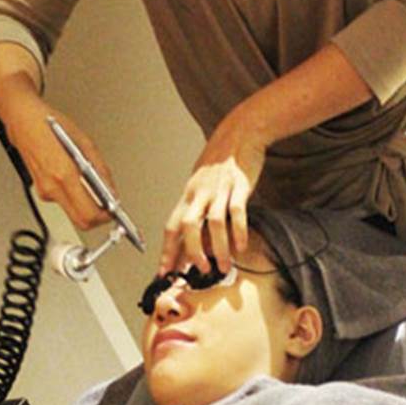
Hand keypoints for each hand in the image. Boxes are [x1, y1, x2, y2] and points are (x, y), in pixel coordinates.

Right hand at [3, 93, 115, 229]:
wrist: (23, 121)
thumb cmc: (51, 126)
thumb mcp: (85, 143)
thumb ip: (101, 171)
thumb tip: (110, 192)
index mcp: (65, 174)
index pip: (89, 213)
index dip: (105, 216)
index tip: (113, 210)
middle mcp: (52, 187)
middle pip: (81, 221)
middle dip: (96, 217)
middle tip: (106, 206)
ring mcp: (45, 191)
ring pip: (72, 213)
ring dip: (85, 206)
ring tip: (90, 187)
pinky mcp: (42, 191)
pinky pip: (64, 202)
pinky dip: (74, 197)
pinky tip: (75, 180)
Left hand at [159, 108, 266, 274]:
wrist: (240, 132)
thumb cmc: (219, 161)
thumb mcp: (200, 184)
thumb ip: (196, 209)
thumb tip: (193, 238)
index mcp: (189, 196)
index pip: (172, 227)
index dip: (166, 251)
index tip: (164, 272)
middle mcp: (200, 193)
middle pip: (188, 226)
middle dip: (191, 252)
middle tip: (199, 270)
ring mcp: (220, 189)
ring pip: (215, 223)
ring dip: (218, 248)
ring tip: (223, 266)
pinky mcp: (240, 186)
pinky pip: (238, 212)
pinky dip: (239, 232)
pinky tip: (241, 246)